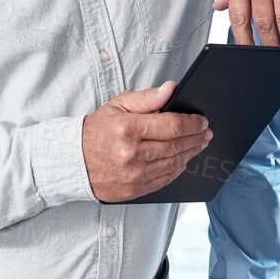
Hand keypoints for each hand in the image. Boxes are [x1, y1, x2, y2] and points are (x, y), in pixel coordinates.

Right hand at [81, 81, 210, 201]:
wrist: (73, 162)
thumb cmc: (96, 131)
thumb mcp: (118, 106)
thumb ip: (147, 98)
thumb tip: (171, 89)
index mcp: (127, 129)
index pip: (171, 126)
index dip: (191, 123)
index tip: (202, 121)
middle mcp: (131, 154)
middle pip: (176, 145)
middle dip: (196, 138)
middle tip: (206, 132)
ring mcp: (134, 175)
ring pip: (174, 164)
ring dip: (190, 153)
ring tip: (199, 144)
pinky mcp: (135, 190)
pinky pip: (165, 179)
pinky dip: (178, 168)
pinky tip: (184, 159)